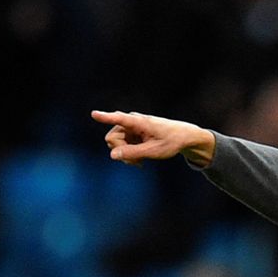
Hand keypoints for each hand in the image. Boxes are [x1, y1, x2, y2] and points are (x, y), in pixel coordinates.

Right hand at [90, 110, 215, 166]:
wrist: (183, 137)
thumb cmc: (171, 142)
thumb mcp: (154, 151)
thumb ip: (133, 153)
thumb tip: (112, 155)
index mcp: (139, 122)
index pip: (119, 119)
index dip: (105, 117)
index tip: (94, 114)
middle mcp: (131, 122)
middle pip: (112, 138)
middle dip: (120, 152)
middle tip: (135, 162)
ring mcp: (130, 128)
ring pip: (115, 143)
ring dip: (125, 155)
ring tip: (140, 162)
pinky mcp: (131, 133)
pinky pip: (121, 145)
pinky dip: (129, 154)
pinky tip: (140, 160)